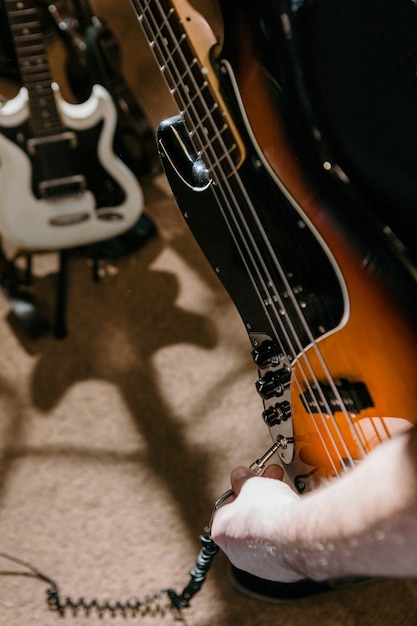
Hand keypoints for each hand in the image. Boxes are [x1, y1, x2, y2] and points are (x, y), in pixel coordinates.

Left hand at [211, 464, 303, 581]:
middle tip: (270, 485)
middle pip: (245, 521)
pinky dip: (284, 535)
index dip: (240, 490)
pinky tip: (293, 520)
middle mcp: (235, 553)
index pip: (226, 507)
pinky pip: (279, 549)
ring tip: (285, 498)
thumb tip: (240, 476)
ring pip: (263, 536)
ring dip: (272, 517)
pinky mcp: (280, 572)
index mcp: (220, 530)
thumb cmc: (268, 510)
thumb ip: (243, 480)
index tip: (250, 480)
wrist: (296, 535)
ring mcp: (259, 565)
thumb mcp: (252, 483)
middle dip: (258, 501)